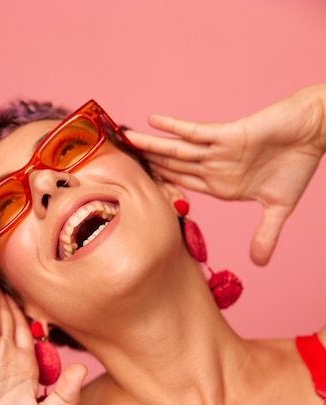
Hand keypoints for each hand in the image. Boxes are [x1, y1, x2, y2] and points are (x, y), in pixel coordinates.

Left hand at [126, 85, 325, 264]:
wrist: (314, 134)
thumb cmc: (297, 165)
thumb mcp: (278, 208)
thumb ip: (265, 234)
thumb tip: (260, 264)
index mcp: (220, 185)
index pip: (182, 187)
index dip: (159, 188)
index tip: (133, 191)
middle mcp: (214, 168)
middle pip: (172, 168)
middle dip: (146, 166)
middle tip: (117, 162)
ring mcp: (219, 151)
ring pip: (177, 150)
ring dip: (151, 147)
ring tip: (125, 141)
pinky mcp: (228, 135)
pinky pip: (196, 132)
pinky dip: (175, 128)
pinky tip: (152, 123)